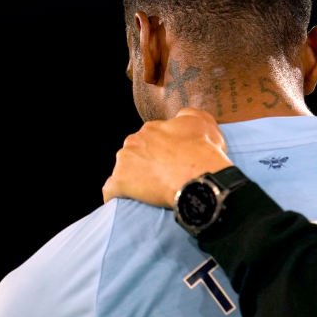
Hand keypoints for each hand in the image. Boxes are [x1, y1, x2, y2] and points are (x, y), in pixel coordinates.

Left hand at [103, 108, 233, 206]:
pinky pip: (112, 190)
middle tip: (164, 176)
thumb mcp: (204, 123)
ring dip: (133, 178)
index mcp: (152, 128)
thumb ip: (189, 115)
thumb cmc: (204, 153)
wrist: (199, 180)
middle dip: (146, 163)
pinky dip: (118, 195)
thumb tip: (181, 118)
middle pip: (135, 153)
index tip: (173, 161)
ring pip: (123, 170)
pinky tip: (129, 201)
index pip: (152, 138)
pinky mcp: (119, 184)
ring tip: (151, 191)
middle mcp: (134, 141)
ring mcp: (124, 162)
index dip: (164, 151)